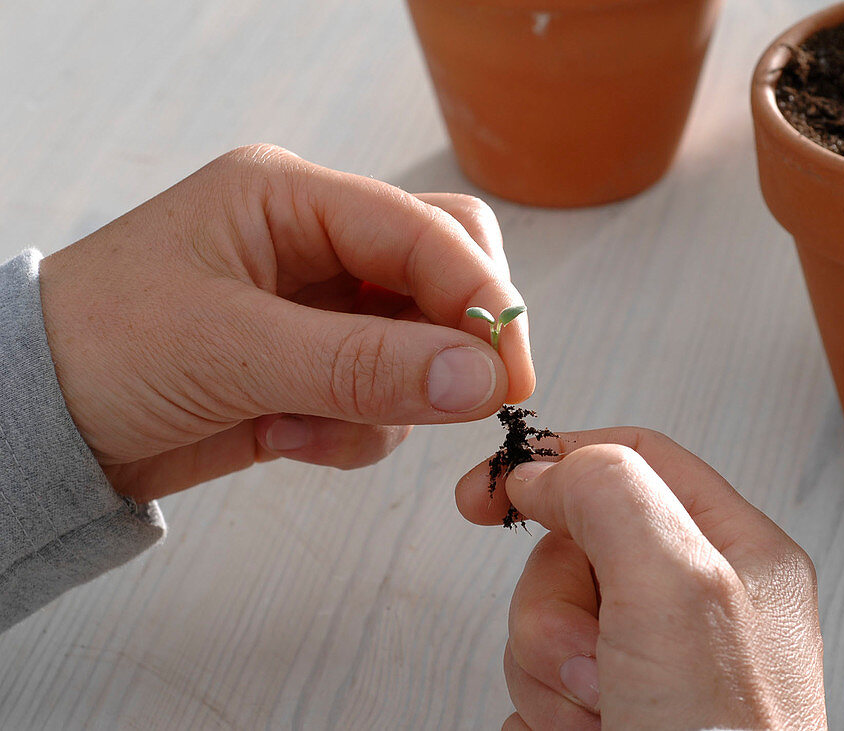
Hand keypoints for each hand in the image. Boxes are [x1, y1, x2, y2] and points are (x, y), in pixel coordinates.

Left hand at [38, 144, 534, 502]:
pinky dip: (352, 432)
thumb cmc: (100, 351)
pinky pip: (383, 398)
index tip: (510, 373)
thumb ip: (363, 364)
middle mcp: (315, 244)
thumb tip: (482, 379)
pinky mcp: (314, 368)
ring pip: (421, 345)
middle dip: (457, 337)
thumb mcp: (232, 350)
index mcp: (291, 199)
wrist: (34, 425)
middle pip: (441, 270)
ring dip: (385, 400)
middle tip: (468, 399)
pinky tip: (284, 438)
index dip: (480, 296)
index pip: (424, 229)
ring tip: (303, 427)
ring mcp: (318, 309)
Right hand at [456, 428, 826, 729]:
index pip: (634, 461)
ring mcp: (654, 664)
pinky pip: (541, 688)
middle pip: (575, 550)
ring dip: (551, 676)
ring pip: (547, 624)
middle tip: (596, 662)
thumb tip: (550, 467)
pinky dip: (547, 718)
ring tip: (600, 719)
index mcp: (736, 552)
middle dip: (557, 610)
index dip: (555, 462)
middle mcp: (698, 604)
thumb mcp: (678, 590)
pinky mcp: (616, 714)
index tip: (487, 493)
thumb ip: (614, 497)